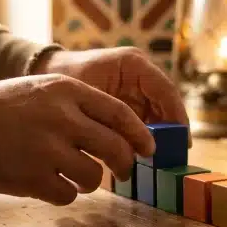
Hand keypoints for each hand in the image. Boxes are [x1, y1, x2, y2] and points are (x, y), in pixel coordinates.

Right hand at [0, 74, 155, 204]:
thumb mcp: (41, 89)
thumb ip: (77, 106)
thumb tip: (117, 131)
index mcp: (67, 91)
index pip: (120, 114)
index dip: (140, 134)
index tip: (149, 148)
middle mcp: (63, 117)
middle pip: (115, 148)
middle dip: (126, 164)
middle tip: (125, 171)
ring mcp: (48, 149)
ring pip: (95, 176)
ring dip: (91, 182)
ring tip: (77, 179)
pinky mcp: (32, 177)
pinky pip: (68, 195)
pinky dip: (64, 194)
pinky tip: (50, 186)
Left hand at [31, 47, 190, 146]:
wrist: (45, 73)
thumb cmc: (64, 79)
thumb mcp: (89, 97)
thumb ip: (114, 118)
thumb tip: (139, 145)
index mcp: (133, 64)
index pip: (165, 91)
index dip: (177, 117)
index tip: (182, 141)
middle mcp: (140, 75)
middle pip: (165, 105)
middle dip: (171, 131)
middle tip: (174, 157)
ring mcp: (135, 89)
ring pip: (158, 116)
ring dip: (159, 137)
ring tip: (162, 161)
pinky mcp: (128, 102)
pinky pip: (144, 121)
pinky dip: (144, 138)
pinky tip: (144, 157)